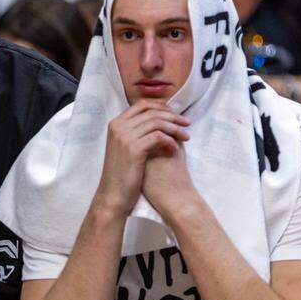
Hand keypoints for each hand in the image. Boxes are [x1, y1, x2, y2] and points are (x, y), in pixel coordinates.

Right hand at [96, 101, 189, 215]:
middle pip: (152, 112)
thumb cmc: (122, 173)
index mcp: (115, 124)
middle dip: (173, 116)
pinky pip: (158, 137)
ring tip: (186, 137)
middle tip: (187, 123)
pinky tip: (175, 149)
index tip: (174, 114)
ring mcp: (124, 137)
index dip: (161, 107)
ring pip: (157, 123)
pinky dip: (170, 141)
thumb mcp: (124, 147)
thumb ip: (134, 132)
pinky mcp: (133, 149)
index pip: (142, 105)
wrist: (113, 194)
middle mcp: (118, 127)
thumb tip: (156, 121)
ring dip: (175, 128)